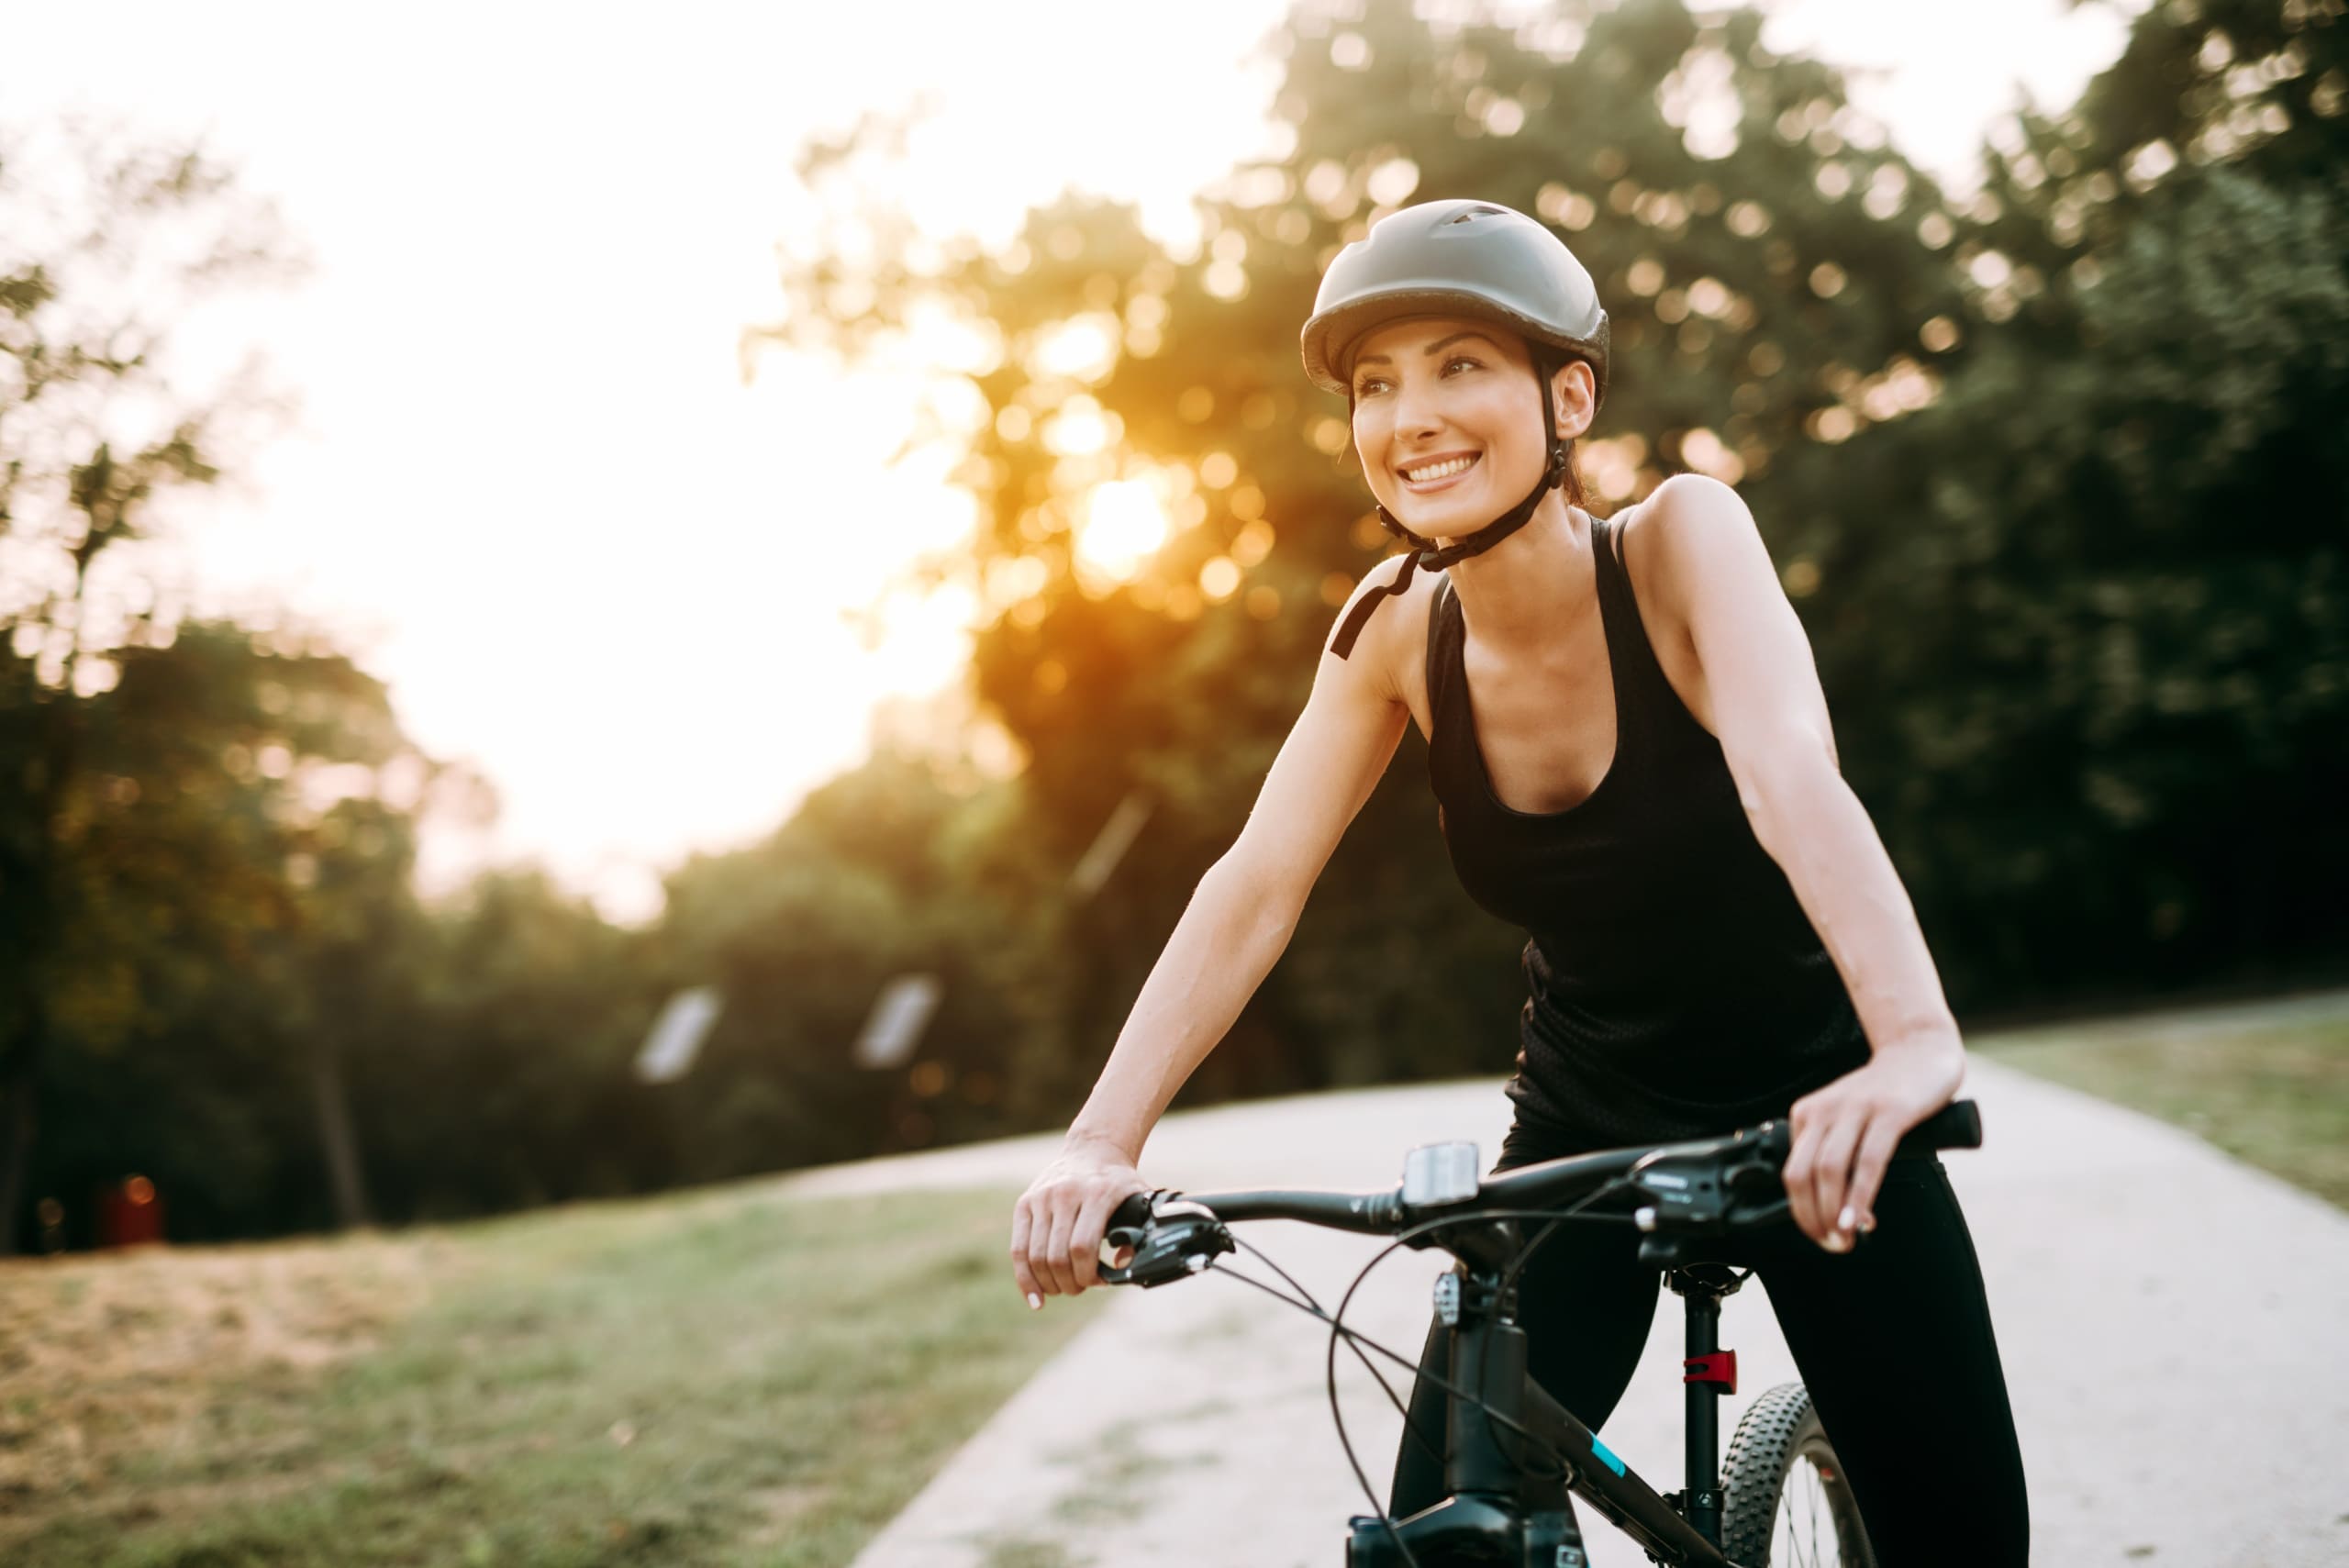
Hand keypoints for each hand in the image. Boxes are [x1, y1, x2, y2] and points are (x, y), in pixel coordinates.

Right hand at [1009, 1135, 1149, 1308]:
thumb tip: (1122, 1267)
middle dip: (1069, 1283)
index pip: (1082, 1247)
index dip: (1088, 1274)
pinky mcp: (1025, 1203)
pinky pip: (1018, 1249)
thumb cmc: (1119, 1184)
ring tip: (1062, 1289)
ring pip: (1036, 1256)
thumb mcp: (1140, 1200)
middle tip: (1080, 1288)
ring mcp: (1042, 1197)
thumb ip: (1138, 1235)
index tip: (1099, 1283)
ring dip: (1049, 1284)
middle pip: (1058, 1256)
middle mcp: (1065, 1193)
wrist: (1093, 1150)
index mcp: (1097, 1193)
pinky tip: (1035, 1297)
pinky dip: (1025, 1278)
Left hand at [1781, 1041, 1963, 1251]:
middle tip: (1831, 1244)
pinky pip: (1868, 1161)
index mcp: (1808, 1113)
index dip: (1800, 1210)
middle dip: (1811, 1217)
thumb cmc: (1884, 1094)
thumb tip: (1834, 1208)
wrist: (1920, 1051)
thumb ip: (1836, 1152)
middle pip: (1802, 1173)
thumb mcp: (1846, 1118)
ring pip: (1829, 1170)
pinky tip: (1861, 1219)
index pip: (1791, 1171)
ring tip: (1845, 1239)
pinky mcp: (1889, 1112)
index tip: (1818, 1234)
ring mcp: (1856, 1109)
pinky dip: (1860, 1195)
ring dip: (1833, 1212)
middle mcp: (1825, 1109)